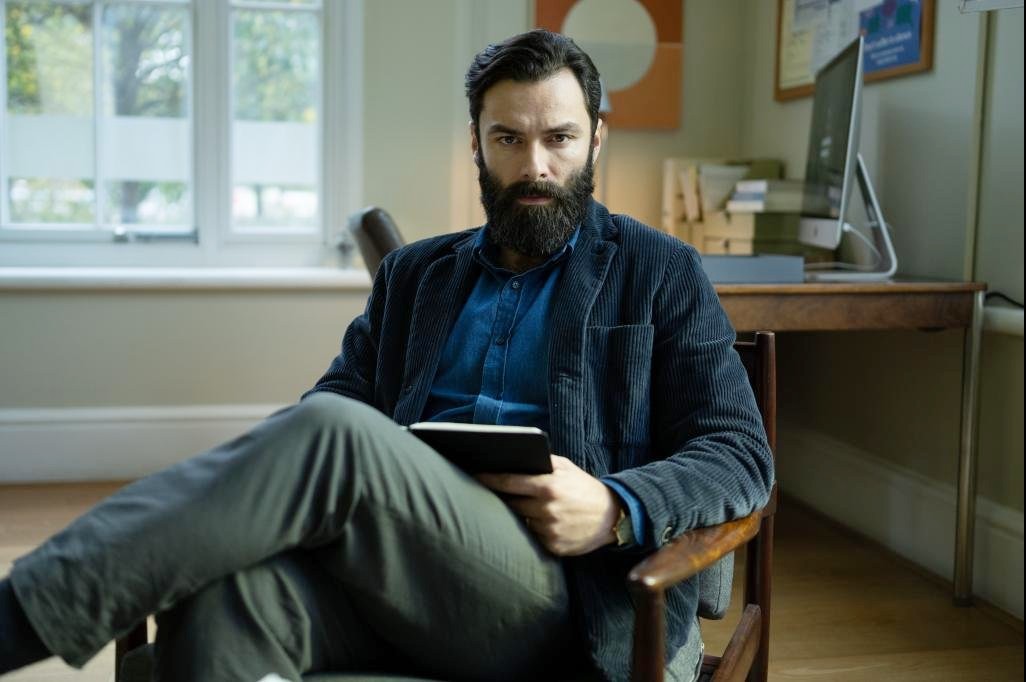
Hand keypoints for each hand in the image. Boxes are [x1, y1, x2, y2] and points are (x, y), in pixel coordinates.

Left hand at [476, 455, 621, 555]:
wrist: (612, 516)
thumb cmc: (584, 488)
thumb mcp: (566, 467)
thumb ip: (541, 462)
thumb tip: (514, 457)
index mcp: (548, 487)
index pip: (509, 482)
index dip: (490, 479)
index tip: (475, 475)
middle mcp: (547, 510)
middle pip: (511, 504)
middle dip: (502, 498)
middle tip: (490, 492)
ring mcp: (550, 531)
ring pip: (520, 522)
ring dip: (518, 515)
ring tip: (522, 508)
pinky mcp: (553, 547)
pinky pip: (532, 537)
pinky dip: (532, 530)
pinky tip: (539, 523)